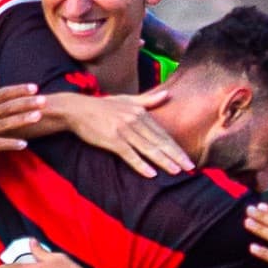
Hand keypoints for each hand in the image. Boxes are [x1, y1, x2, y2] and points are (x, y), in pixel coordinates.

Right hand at [0, 75, 43, 166]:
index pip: (2, 94)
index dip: (19, 90)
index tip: (34, 87)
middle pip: (7, 107)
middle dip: (27, 103)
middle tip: (45, 100)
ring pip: (5, 123)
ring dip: (23, 120)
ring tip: (39, 117)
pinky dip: (11, 144)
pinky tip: (25, 145)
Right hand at [53, 89, 191, 178]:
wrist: (77, 109)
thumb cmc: (102, 106)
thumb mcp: (127, 100)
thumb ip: (148, 100)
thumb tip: (168, 94)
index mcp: (140, 112)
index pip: (162, 133)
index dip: (176, 146)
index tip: (188, 158)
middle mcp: (135, 120)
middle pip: (159, 141)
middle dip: (176, 155)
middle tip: (190, 167)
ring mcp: (124, 130)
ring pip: (148, 148)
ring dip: (163, 161)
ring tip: (176, 171)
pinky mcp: (112, 140)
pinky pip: (129, 154)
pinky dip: (141, 164)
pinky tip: (151, 173)